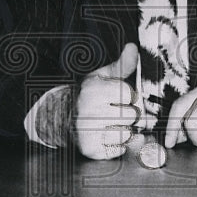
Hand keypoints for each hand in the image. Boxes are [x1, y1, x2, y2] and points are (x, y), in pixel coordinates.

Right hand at [73, 43, 140, 159]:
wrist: (62, 118)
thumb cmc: (89, 95)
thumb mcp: (102, 76)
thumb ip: (122, 64)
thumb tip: (133, 47)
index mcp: (92, 89)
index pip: (128, 93)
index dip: (129, 96)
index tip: (121, 97)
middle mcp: (88, 109)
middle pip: (131, 114)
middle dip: (129, 114)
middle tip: (117, 111)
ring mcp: (87, 131)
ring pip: (126, 133)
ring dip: (125, 130)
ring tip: (112, 123)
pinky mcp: (90, 149)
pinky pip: (119, 149)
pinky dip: (118, 145)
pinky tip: (107, 136)